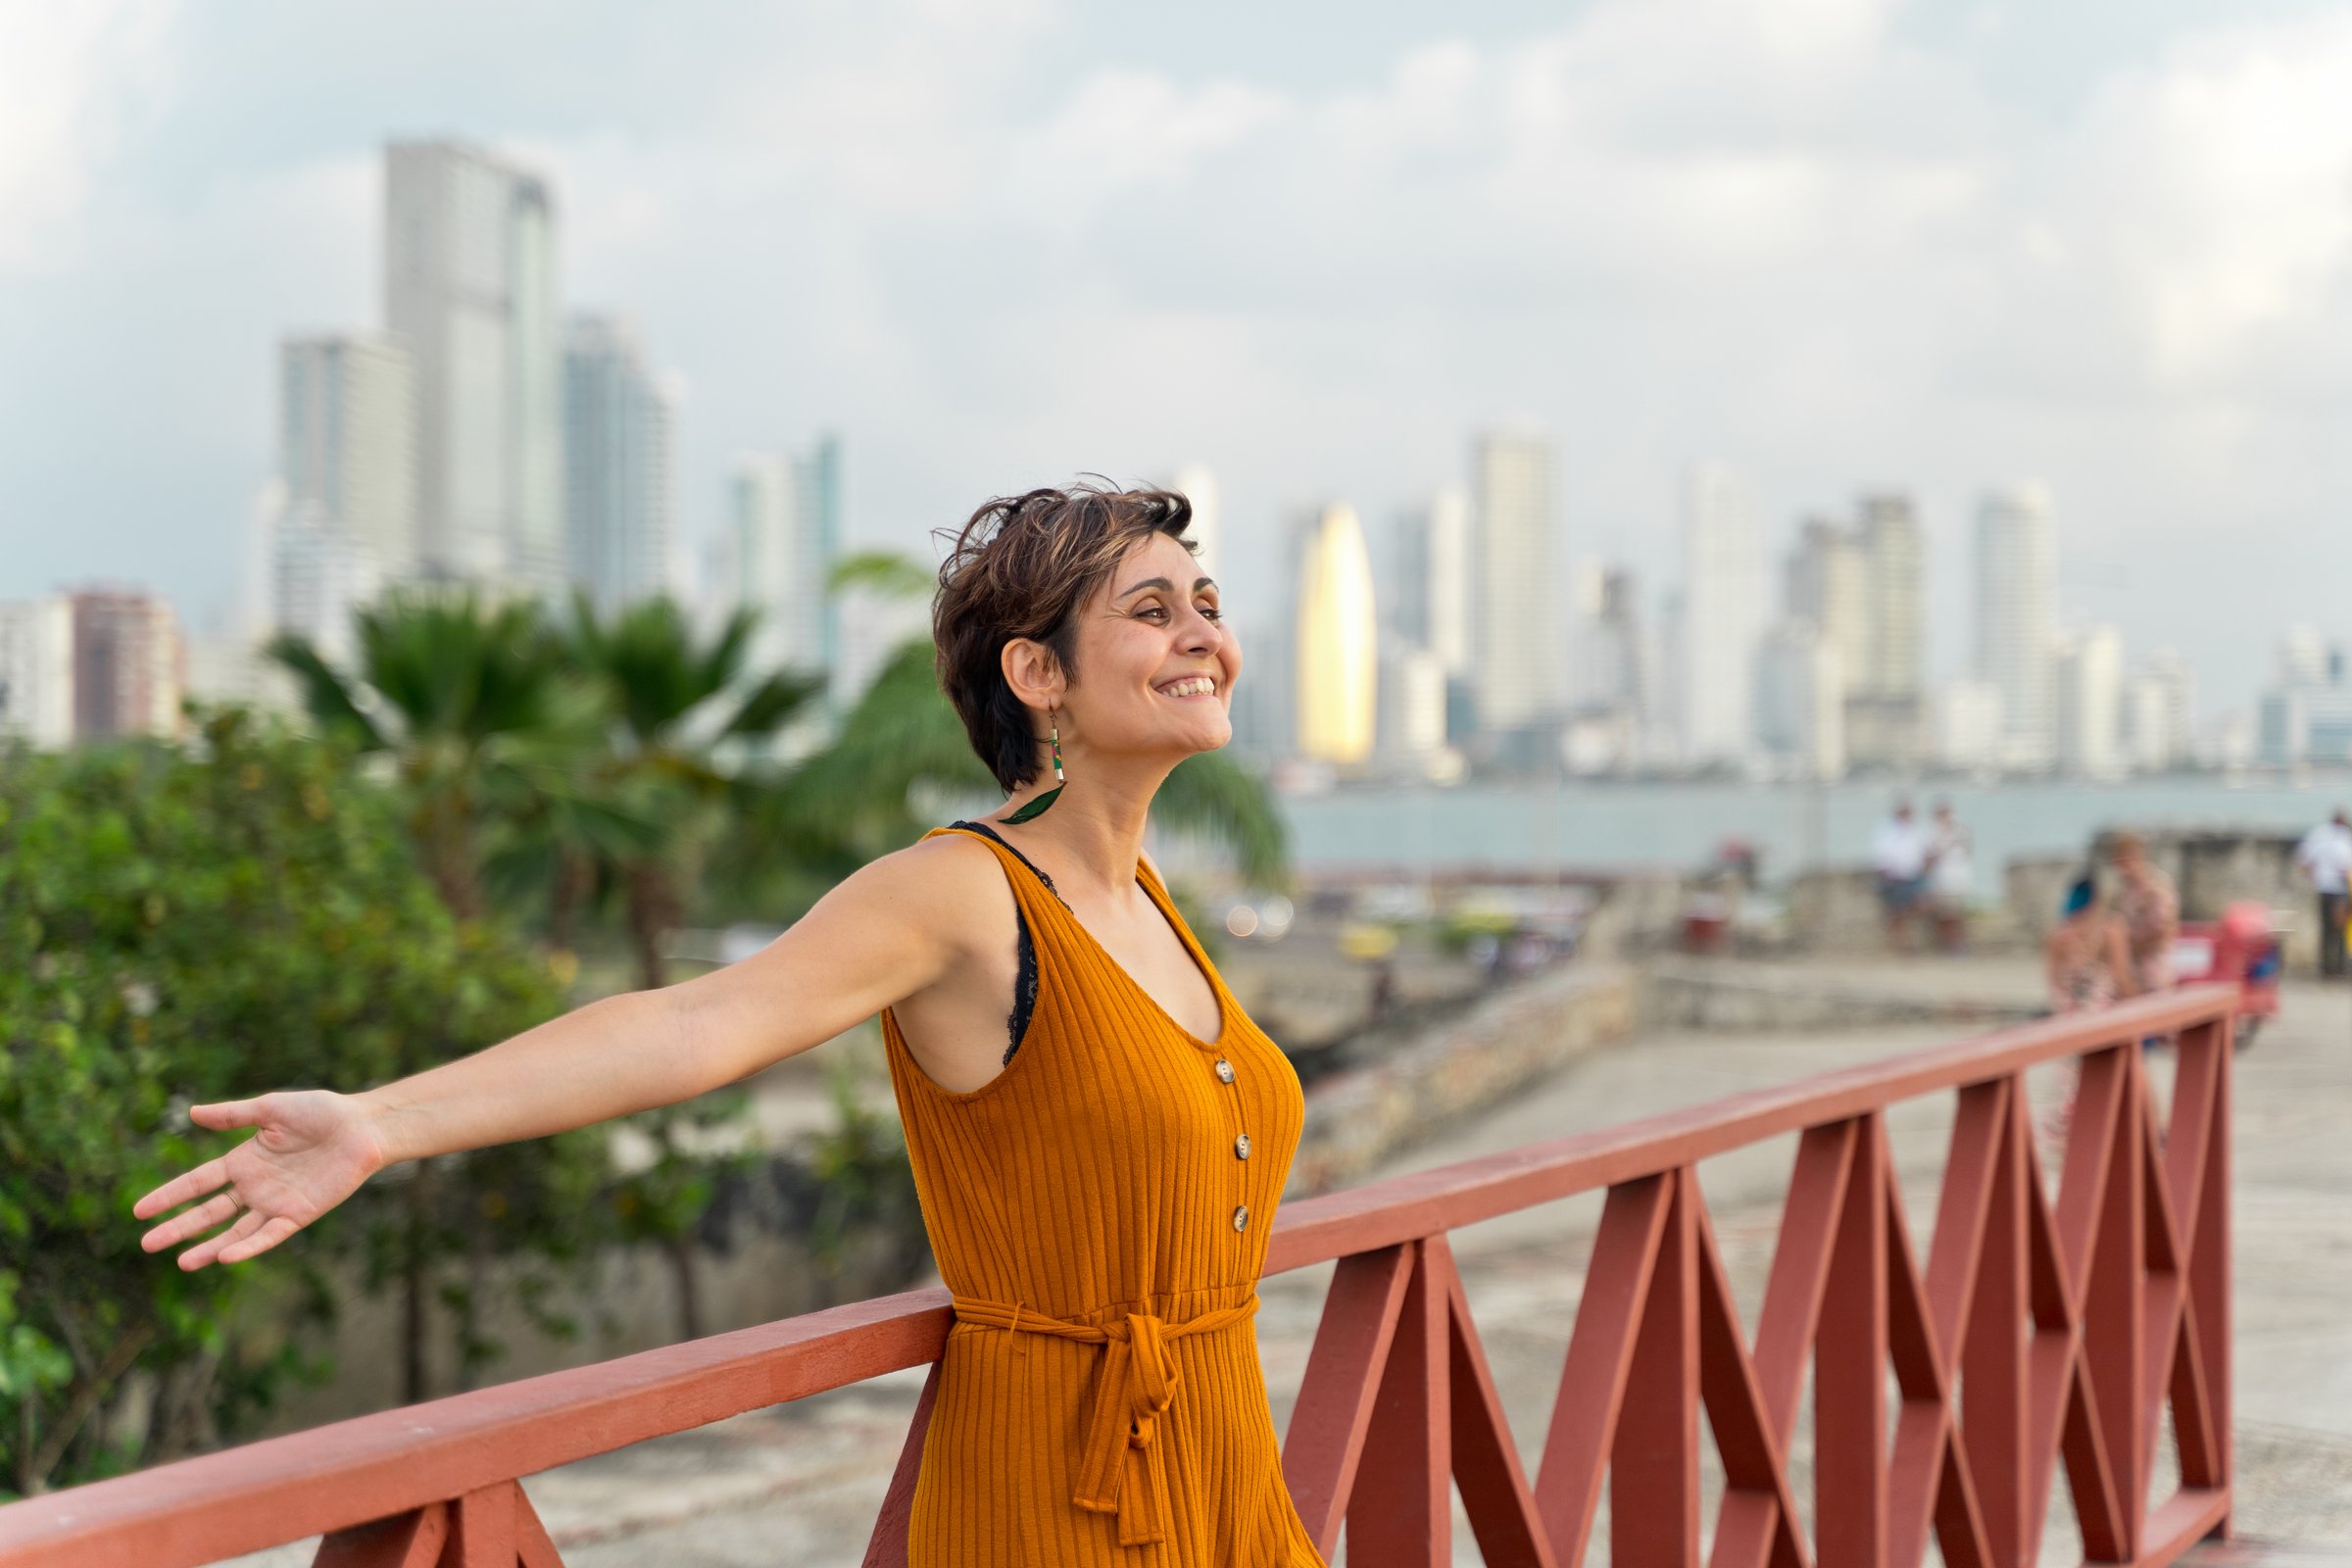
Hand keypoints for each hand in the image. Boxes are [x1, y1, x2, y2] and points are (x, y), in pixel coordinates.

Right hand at [133, 1090, 389, 1269]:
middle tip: (147, 1244)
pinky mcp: (299, 1214)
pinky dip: (248, 1247)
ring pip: (234, 1231)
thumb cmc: (321, 1112)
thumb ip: (233, 1114)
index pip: (198, 1182)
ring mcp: (275, 1203)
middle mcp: (255, 1186)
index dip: (170, 1195)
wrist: (363, 1126)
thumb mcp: (271, 1109)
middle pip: (209, 1212)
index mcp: (244, 1161)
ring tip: (181, 1262)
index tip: (139, 1211)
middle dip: (179, 1228)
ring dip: (209, 1247)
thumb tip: (192, 1112)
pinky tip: (225, 1256)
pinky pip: (269, 1235)